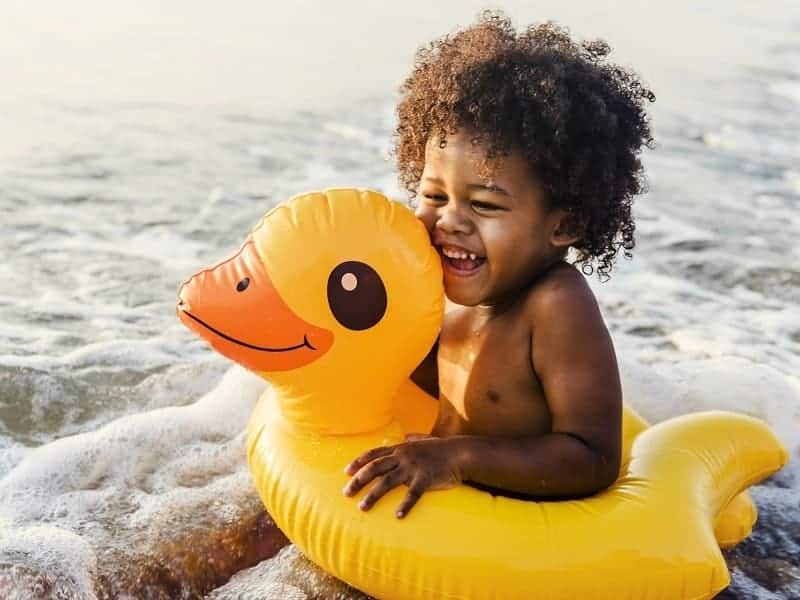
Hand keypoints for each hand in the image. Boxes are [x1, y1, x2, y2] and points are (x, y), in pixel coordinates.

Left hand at [342, 437, 463, 517]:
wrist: (459, 452)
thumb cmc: (441, 448)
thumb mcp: (424, 439)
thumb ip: (413, 438)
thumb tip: (407, 436)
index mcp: (400, 448)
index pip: (374, 454)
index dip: (359, 462)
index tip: (346, 472)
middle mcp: (403, 457)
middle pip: (374, 468)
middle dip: (358, 480)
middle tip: (346, 493)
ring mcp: (413, 468)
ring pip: (387, 482)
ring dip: (373, 495)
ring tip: (362, 507)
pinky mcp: (425, 478)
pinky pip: (412, 494)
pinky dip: (405, 505)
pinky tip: (397, 516)